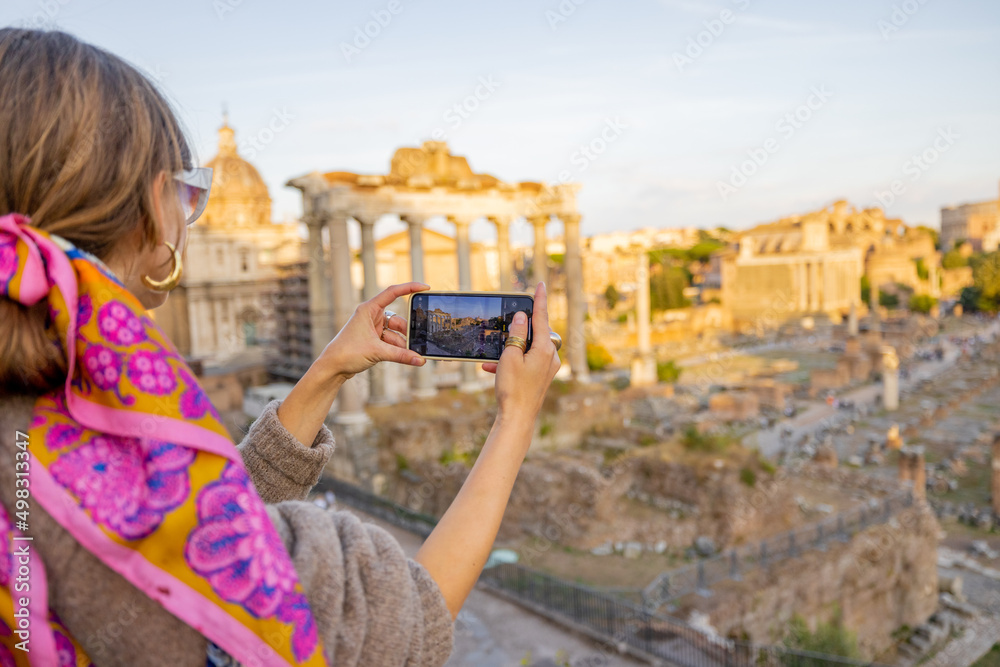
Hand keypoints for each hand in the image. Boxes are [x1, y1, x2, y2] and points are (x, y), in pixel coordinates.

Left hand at [314, 282, 428, 381]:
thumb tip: (420, 360)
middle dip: (408, 330)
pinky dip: (398, 348)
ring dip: (403, 343)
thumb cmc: (347, 352)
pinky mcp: (374, 339)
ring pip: (396, 332)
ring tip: (412, 353)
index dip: (409, 288)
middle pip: (398, 318)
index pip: (392, 292)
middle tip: (419, 338)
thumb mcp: (377, 352)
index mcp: (369, 309)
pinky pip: (392, 341)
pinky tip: (406, 356)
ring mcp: (373, 328)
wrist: (333, 367)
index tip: (425, 287)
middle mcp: (371, 316)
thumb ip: (400, 355)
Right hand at [482, 282, 560, 420]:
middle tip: (506, 327)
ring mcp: (547, 368)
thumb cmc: (513, 389)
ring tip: (494, 358)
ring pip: (528, 348)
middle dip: (518, 331)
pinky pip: (527, 362)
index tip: (540, 284)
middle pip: (535, 333)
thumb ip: (516, 334)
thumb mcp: (510, 357)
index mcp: (545, 349)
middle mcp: (550, 357)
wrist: (517, 419)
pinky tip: (494, 369)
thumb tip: (521, 317)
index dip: (539, 300)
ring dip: (510, 350)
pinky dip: (512, 362)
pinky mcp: (541, 377)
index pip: (542, 317)